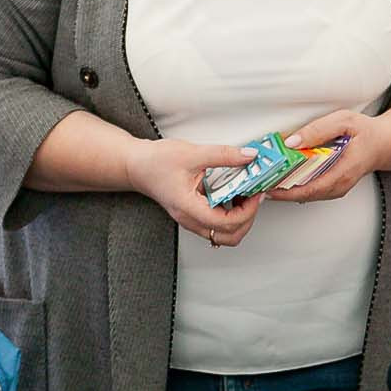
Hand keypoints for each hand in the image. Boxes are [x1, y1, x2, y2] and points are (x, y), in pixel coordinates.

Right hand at [126, 138, 263, 246]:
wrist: (136, 165)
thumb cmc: (155, 162)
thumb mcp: (192, 154)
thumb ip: (223, 155)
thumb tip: (249, 156)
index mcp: (189, 208)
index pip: (225, 223)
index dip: (247, 211)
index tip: (255, 194)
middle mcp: (191, 219)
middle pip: (229, 236)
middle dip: (248, 218)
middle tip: (254, 196)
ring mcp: (192, 219)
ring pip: (224, 234)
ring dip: (240, 218)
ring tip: (245, 195)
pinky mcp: (194, 214)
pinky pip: (217, 224)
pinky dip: (230, 213)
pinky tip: (233, 194)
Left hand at [267, 109, 383, 202]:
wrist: (382, 144)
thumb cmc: (365, 132)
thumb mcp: (343, 121)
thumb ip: (318, 130)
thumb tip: (292, 142)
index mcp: (343, 172)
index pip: (309, 187)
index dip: (286, 189)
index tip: (266, 184)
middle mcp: (338, 186)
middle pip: (303, 194)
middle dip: (279, 189)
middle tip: (257, 181)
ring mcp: (335, 190)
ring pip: (304, 194)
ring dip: (284, 188)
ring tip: (263, 178)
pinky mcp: (331, 188)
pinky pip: (309, 190)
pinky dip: (293, 185)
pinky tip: (279, 176)